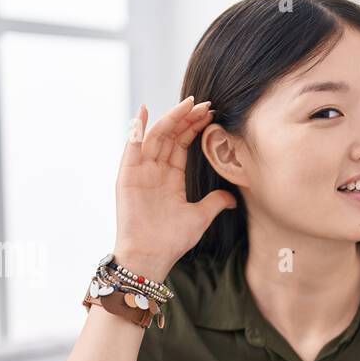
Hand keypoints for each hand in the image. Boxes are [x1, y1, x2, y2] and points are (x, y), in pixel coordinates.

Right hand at [113, 96, 237, 278]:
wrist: (151, 257)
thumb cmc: (172, 240)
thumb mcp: (200, 217)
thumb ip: (214, 202)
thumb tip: (232, 197)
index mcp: (171, 178)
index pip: (183, 144)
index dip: (195, 128)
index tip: (211, 114)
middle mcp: (155, 171)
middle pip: (170, 136)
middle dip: (186, 118)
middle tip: (204, 103)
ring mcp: (140, 172)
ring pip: (154, 137)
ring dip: (169, 119)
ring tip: (185, 104)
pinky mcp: (126, 177)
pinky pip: (131, 150)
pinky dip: (135, 132)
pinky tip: (142, 114)